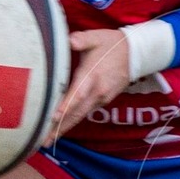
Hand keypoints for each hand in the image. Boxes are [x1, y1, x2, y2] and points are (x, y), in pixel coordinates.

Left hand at [44, 28, 132, 145]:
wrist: (136, 54)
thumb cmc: (112, 45)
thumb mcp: (97, 38)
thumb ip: (82, 39)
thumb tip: (71, 41)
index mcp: (93, 75)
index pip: (78, 93)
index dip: (66, 106)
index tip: (54, 117)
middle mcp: (97, 91)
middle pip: (77, 112)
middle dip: (60, 127)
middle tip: (43, 141)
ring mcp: (101, 98)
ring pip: (80, 115)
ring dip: (64, 128)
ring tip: (49, 140)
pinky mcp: (103, 101)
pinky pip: (85, 112)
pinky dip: (73, 121)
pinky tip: (61, 127)